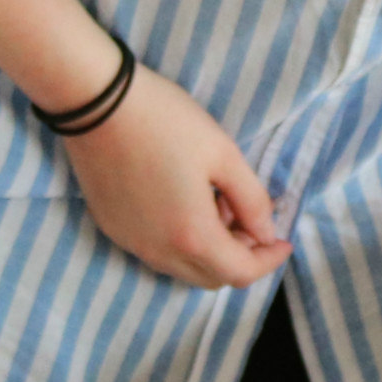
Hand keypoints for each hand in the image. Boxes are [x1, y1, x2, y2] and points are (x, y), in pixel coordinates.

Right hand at [58, 74, 292, 289]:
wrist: (97, 102)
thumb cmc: (167, 122)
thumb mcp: (224, 154)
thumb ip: (252, 200)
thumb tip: (266, 232)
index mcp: (192, 236)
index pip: (240, 273)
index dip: (268, 261)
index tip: (284, 241)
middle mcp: (159, 252)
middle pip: (212, 278)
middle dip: (240, 257)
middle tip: (250, 219)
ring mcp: (131, 244)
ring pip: (183, 269)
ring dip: (210, 251)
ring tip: (217, 204)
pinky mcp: (113, 229)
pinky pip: (156, 253)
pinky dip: (180, 242)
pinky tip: (184, 202)